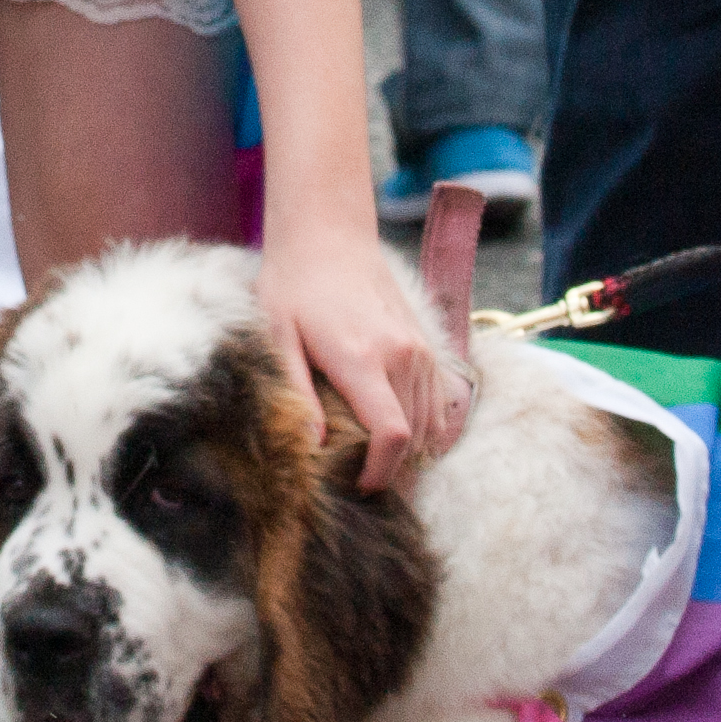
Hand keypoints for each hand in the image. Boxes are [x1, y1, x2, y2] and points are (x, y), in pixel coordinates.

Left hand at [264, 212, 465, 492]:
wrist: (328, 235)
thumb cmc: (294, 286)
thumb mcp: (278, 337)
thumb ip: (298, 393)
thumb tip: (312, 446)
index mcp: (363, 359)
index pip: (392, 435)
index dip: (380, 472)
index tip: (359, 485)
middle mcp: (402, 356)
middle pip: (416, 437)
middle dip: (393, 468)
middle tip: (360, 478)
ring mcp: (420, 349)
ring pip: (432, 423)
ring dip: (411, 450)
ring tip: (376, 460)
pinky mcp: (426, 343)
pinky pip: (441, 401)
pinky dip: (428, 426)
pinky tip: (400, 433)